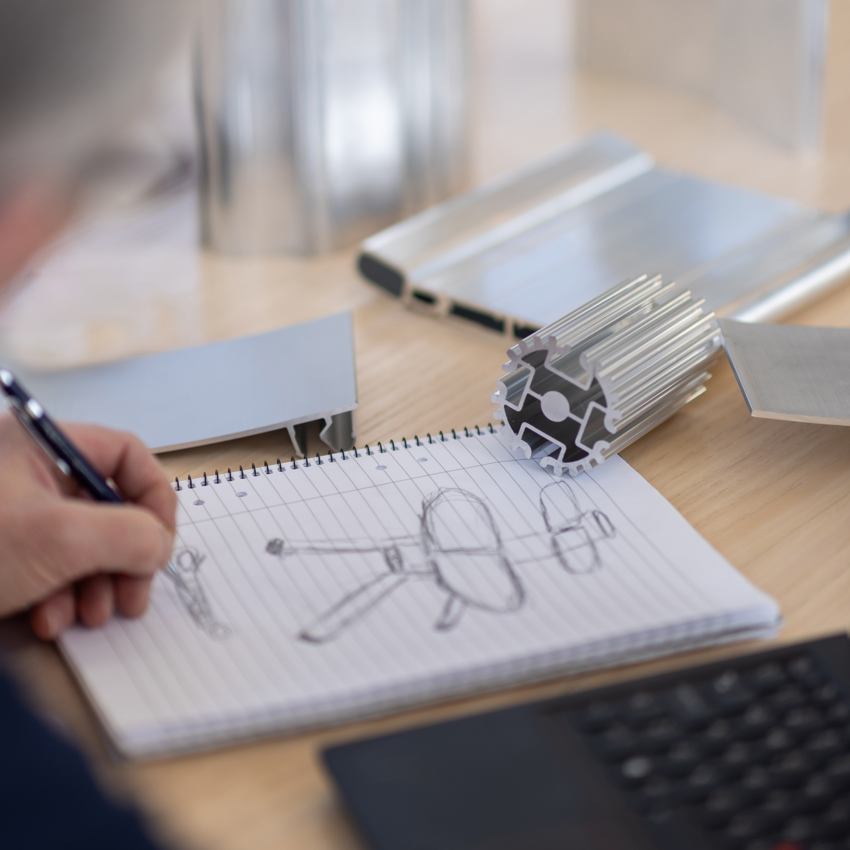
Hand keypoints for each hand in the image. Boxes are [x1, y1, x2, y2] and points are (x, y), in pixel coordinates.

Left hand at [0, 412, 176, 638]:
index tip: (161, 542)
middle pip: (110, 506)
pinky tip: (50, 620)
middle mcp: (30, 473)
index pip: (126, 455)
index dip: (154, 497)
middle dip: (126, 556)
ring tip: (92, 616)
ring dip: (98, 585)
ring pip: (86, 542)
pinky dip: (62, 596)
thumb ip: (130, 534)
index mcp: (40, 445)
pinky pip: (53, 567)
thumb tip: (161, 545)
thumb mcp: (59, 539)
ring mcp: (16, 515)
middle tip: (133, 596)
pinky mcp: (4, 553)